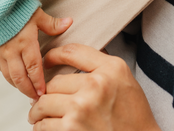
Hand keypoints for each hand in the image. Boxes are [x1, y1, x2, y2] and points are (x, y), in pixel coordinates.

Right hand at [0, 8, 71, 98]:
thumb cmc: (17, 7)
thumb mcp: (37, 14)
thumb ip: (52, 23)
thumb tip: (69, 22)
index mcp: (25, 42)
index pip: (33, 67)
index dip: (38, 82)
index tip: (43, 93)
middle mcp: (12, 50)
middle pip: (20, 77)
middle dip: (28, 90)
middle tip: (36, 99)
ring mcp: (1, 51)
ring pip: (9, 76)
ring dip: (18, 86)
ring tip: (27, 92)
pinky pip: (2, 69)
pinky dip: (9, 77)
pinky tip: (15, 80)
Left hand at [28, 43, 160, 130]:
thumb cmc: (133, 116)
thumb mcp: (123, 79)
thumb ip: (101, 64)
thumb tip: (74, 54)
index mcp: (110, 69)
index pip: (72, 52)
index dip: (54, 55)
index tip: (47, 60)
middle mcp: (96, 85)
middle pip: (54, 82)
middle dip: (48, 93)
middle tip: (47, 99)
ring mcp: (82, 108)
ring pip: (44, 103)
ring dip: (40, 111)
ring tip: (42, 114)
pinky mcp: (71, 129)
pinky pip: (44, 124)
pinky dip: (43, 127)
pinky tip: (49, 127)